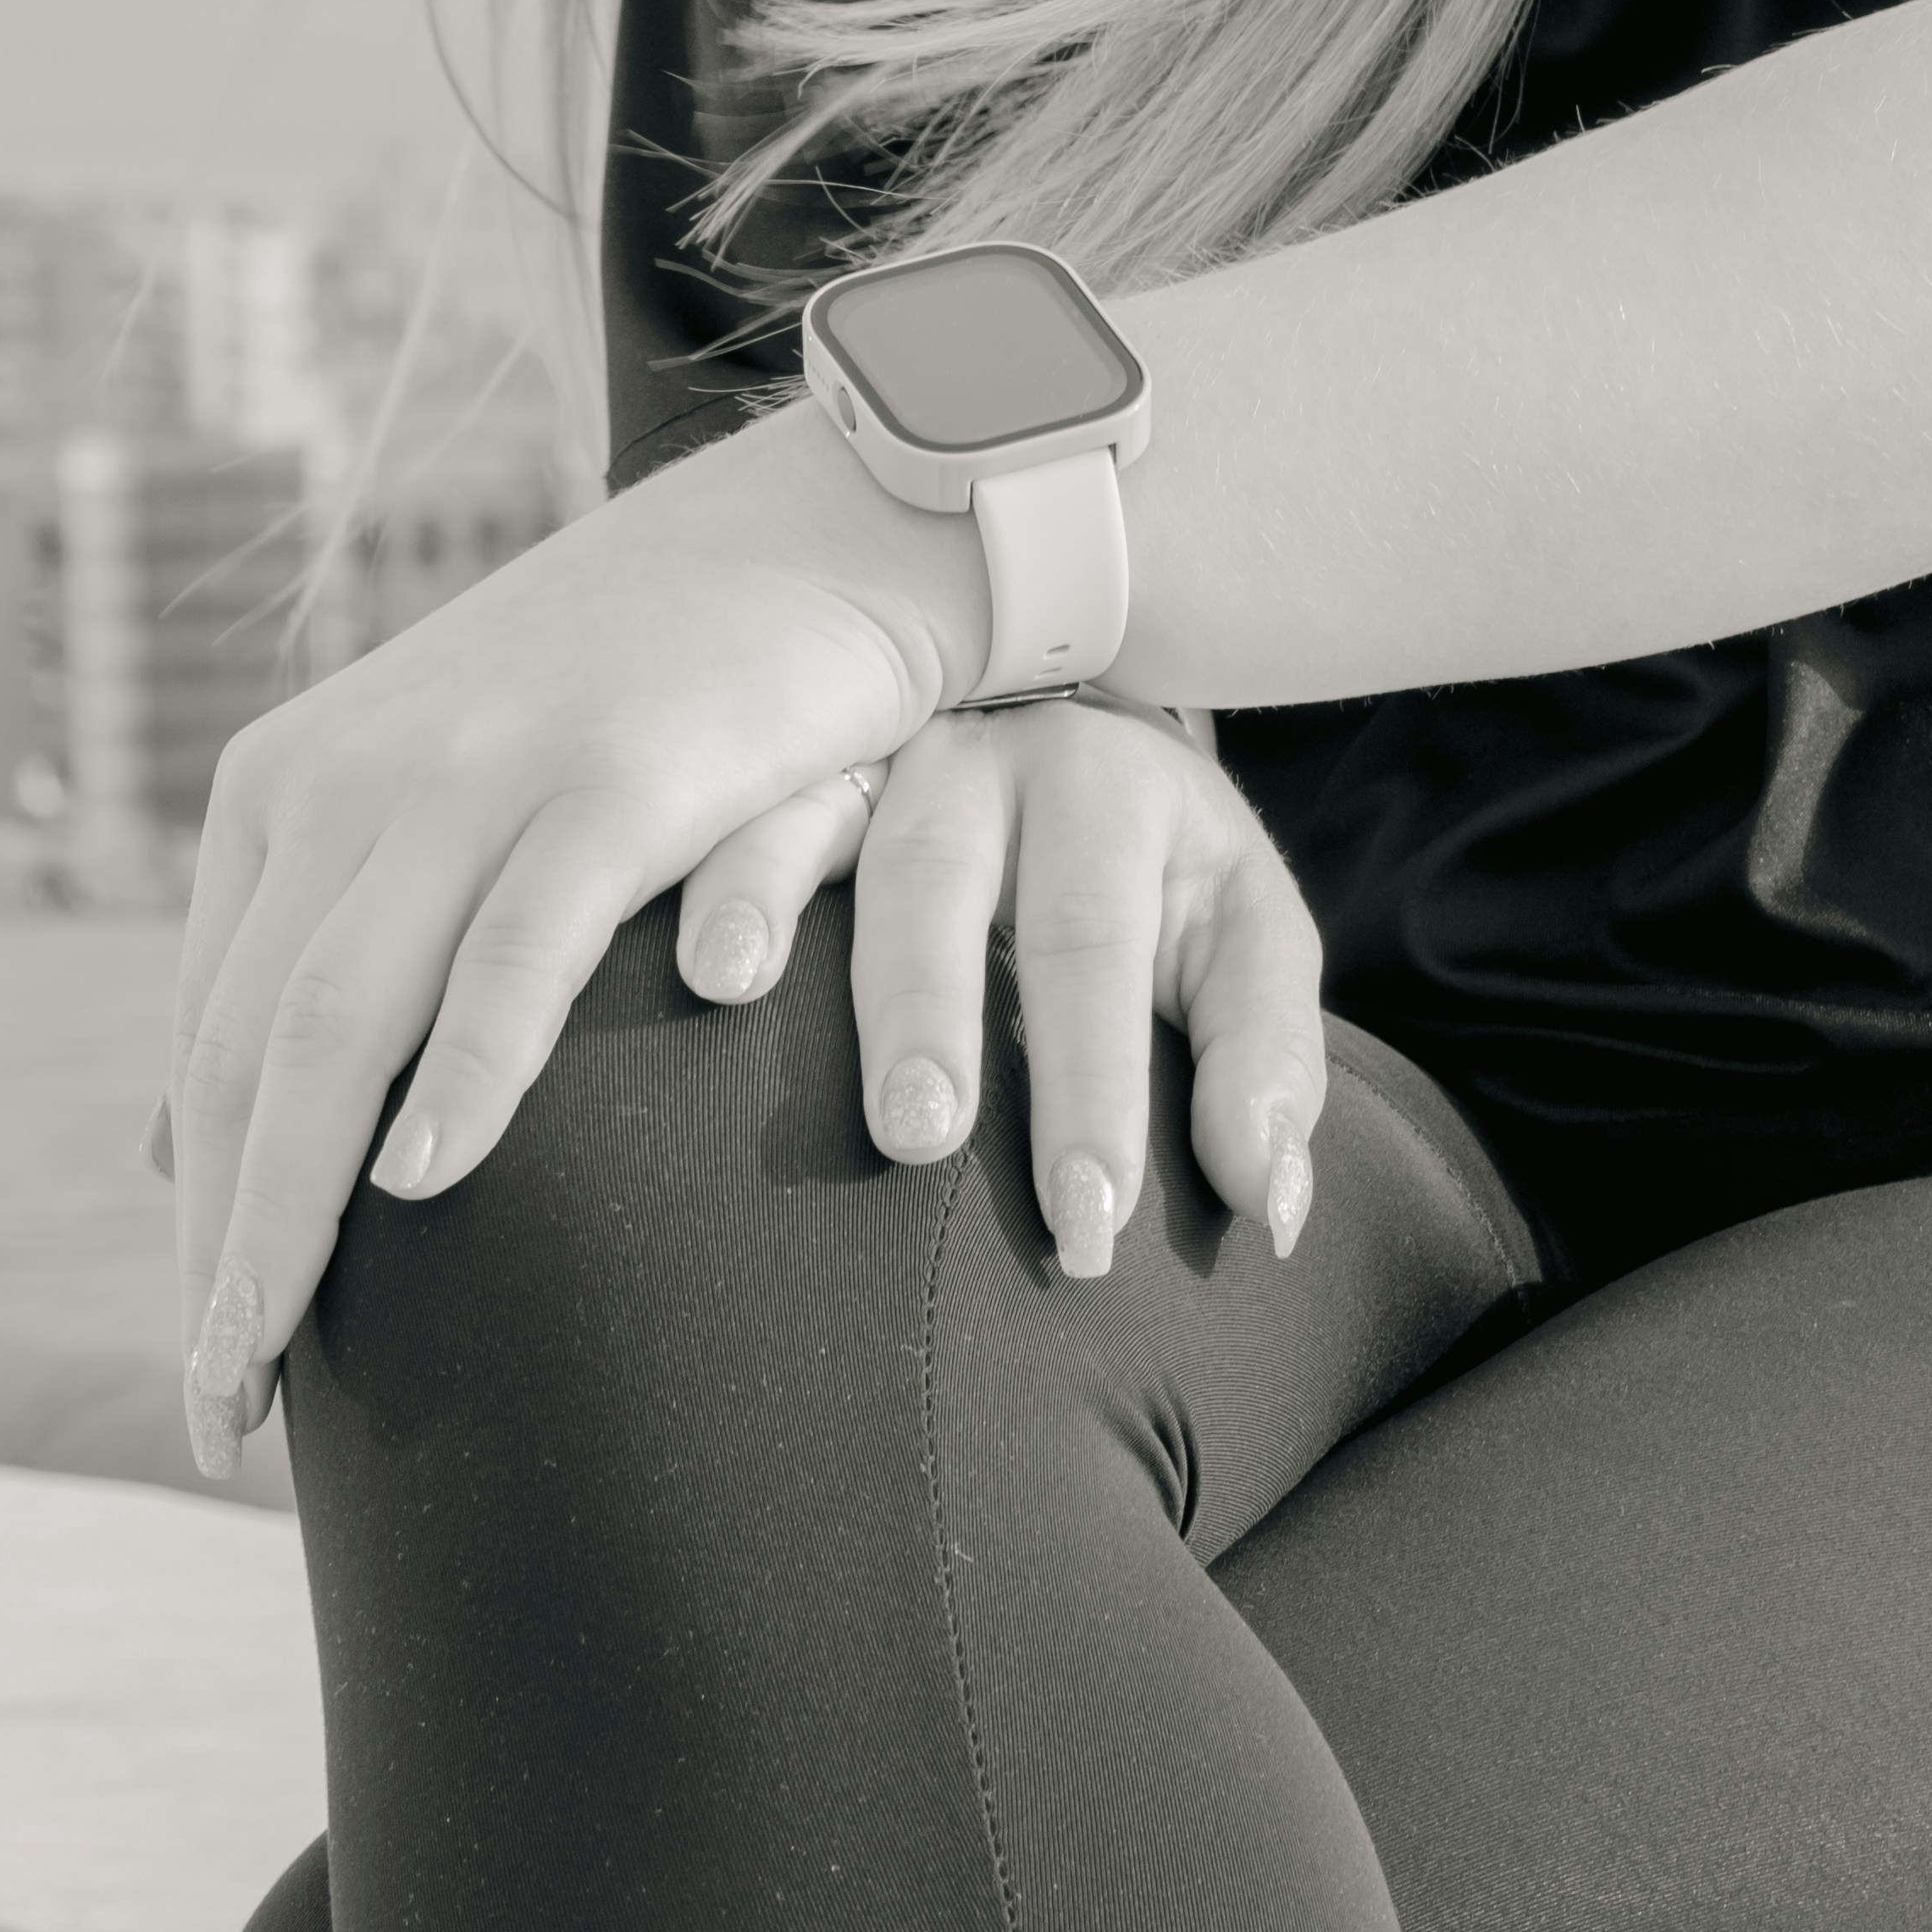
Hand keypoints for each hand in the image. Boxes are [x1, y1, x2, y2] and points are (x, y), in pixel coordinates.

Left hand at [161, 439, 959, 1477]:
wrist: (819, 538)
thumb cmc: (643, 705)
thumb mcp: (445, 816)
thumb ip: (328, 958)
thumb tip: (178, 1145)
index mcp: (288, 795)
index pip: (211, 1045)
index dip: (203, 1219)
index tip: (217, 1368)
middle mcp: (348, 780)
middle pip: (245, 1056)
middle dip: (225, 1252)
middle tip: (222, 1416)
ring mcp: (476, 773)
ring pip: (334, 1021)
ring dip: (294, 1207)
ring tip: (278, 1357)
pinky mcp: (612, 774)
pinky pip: (510, 951)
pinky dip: (459, 1073)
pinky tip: (428, 1182)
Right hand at [667, 695, 1323, 1284]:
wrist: (1078, 710)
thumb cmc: (1159, 873)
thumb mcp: (1243, 937)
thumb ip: (1265, 1063)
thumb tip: (1268, 1204)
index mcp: (1118, 791)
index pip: (1100, 948)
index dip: (1094, 1088)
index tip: (1087, 1221)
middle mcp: (991, 751)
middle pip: (950, 875)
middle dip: (931, 1010)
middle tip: (919, 1138)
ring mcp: (876, 747)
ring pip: (819, 816)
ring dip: (769, 900)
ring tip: (729, 993)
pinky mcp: (786, 758)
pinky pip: (724, 802)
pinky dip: (693, 866)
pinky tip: (663, 945)